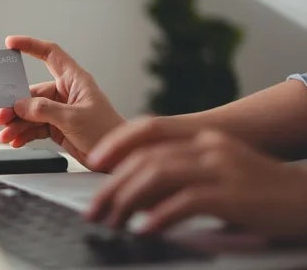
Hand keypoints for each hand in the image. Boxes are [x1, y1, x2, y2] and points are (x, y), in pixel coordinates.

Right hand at [0, 36, 123, 165]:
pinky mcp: (58, 127)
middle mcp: (65, 92)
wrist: (118, 158)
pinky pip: (35, 127)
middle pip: (32, 92)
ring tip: (6, 134)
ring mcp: (60, 110)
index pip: (50, 54)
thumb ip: (45, 110)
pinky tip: (16, 140)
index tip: (11, 43)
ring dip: (17, 123)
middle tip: (2, 116)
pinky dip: (24, 133)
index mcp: (74, 80)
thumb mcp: (74, 118)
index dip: (30, 45)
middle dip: (15, 105)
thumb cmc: (107, 131)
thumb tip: (21, 105)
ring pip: (31, 112)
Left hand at [85, 127, 306, 238]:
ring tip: (113, 221)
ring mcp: (221, 168)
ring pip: (157, 175)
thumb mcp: (219, 172)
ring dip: (127, 200)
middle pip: (146, 157)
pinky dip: (158, 217)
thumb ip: (183, 176)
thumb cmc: (262, 191)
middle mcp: (209, 146)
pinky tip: (144, 230)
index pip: (149, 128)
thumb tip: (140, 196)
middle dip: (113, 184)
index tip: (95, 163)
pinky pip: (184, 203)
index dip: (117, 143)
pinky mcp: (232, 195)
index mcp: (204, 137)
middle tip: (95, 209)